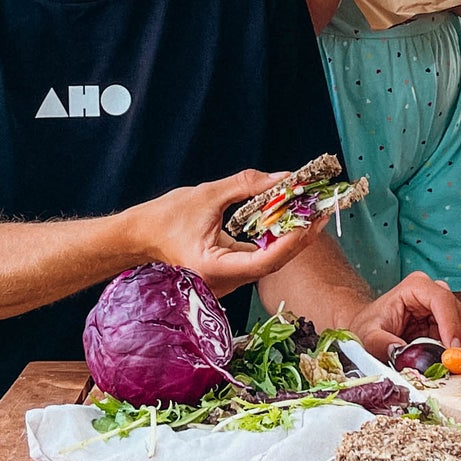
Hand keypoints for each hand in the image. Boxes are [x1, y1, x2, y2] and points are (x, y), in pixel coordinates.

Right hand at [133, 170, 321, 295]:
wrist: (139, 237)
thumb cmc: (164, 218)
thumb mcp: (206, 195)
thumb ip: (245, 185)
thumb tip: (283, 179)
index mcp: (213, 268)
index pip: (261, 262)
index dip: (289, 243)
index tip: (308, 221)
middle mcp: (223, 281)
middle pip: (271, 264)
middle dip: (299, 239)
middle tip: (321, 213)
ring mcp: (227, 280)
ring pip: (268, 263)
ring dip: (291, 239)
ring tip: (312, 214)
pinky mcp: (230, 272)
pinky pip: (259, 259)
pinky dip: (276, 240)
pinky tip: (291, 221)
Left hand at [351, 270, 460, 359]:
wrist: (366, 328)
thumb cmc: (368, 325)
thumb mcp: (368, 335)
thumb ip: (380, 343)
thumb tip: (398, 351)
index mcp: (416, 286)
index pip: (442, 301)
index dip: (451, 325)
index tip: (451, 348)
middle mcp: (434, 292)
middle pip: (459, 314)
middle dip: (459, 341)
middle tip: (452, 364)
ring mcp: (443, 307)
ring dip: (459, 348)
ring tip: (448, 366)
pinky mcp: (446, 323)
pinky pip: (460, 337)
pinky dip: (456, 352)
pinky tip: (446, 363)